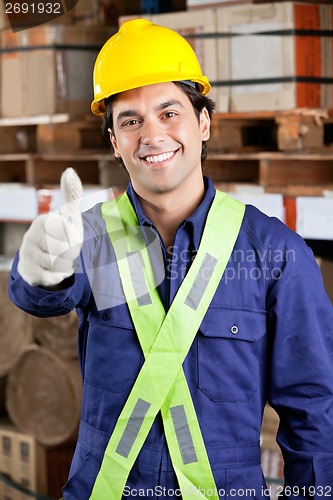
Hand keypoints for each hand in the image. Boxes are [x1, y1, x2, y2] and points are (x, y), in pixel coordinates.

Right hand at [18, 168, 83, 286]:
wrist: (45, 261)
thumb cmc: (60, 235)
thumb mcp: (69, 216)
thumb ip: (71, 195)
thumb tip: (69, 170)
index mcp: (42, 221)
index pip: (69, 232)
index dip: (75, 238)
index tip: (71, 237)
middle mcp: (31, 237)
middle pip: (64, 250)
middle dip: (72, 253)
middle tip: (68, 251)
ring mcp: (27, 254)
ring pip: (58, 264)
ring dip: (66, 264)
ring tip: (62, 260)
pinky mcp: (28, 272)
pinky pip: (51, 277)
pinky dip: (59, 276)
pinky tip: (58, 271)